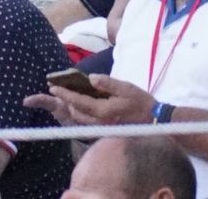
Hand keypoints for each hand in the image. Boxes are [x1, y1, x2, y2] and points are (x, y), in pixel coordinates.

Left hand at [23, 74, 154, 126]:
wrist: (155, 121)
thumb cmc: (141, 102)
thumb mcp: (126, 88)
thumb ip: (108, 83)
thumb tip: (91, 78)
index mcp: (103, 111)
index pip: (78, 102)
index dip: (64, 94)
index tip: (52, 87)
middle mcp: (100, 122)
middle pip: (74, 113)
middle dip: (62, 103)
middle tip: (52, 92)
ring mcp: (102, 127)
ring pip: (79, 120)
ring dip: (68, 109)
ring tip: (61, 97)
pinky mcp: (105, 129)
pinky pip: (86, 122)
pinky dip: (77, 114)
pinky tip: (76, 106)